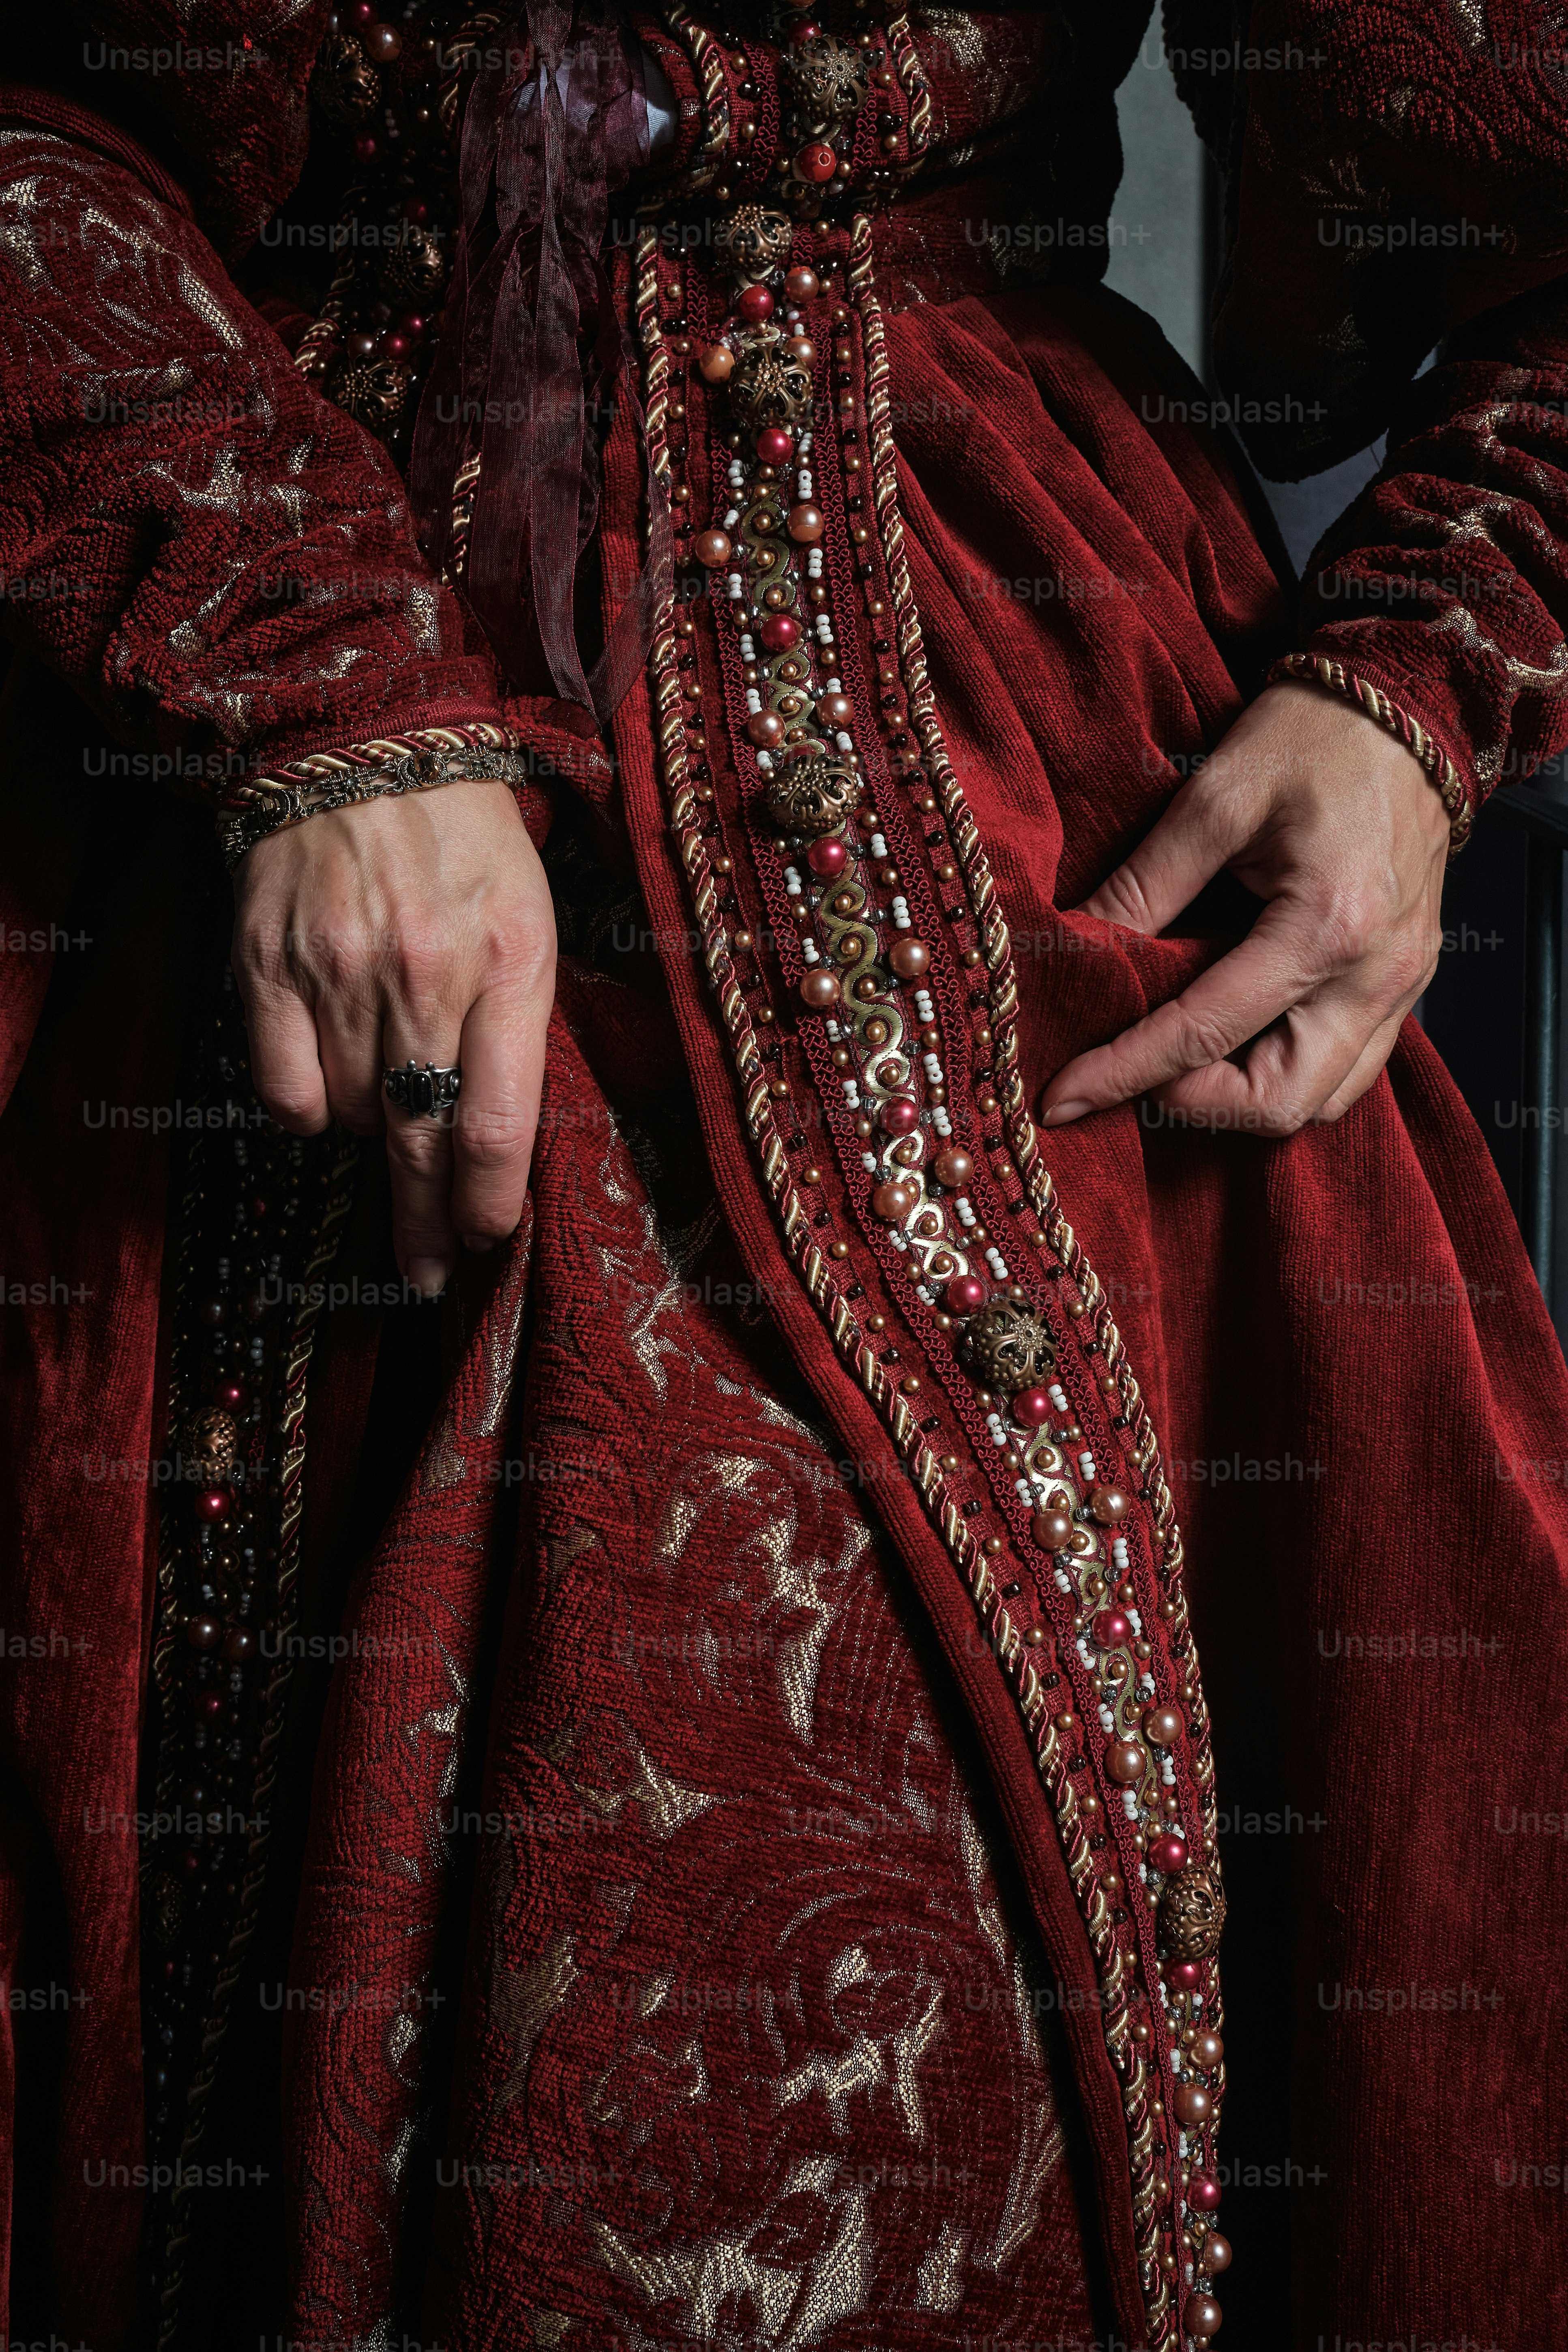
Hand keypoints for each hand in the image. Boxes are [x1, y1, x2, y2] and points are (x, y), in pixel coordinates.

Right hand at [233, 777, 556, 1295]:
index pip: (496, 1126)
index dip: (487, 1203)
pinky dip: (306, 1109)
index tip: (481, 1240)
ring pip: (355, 1117)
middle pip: (424, 1142)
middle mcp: (424, 975)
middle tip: (424, 1275)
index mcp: (509, 962)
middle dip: (426, 1225)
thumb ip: (522, 1022)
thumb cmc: (466, 837)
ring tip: (386, 1120)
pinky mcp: (267, 966)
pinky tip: (325, 1090)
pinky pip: (285, 1091)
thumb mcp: (532, 917)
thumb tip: (500, 1139)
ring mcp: (339, 972)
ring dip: (374, 1138)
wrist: (362, 740)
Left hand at [1038, 681, 1452, 1135]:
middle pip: (1278, 1100)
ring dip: (1242, 1098)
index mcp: (1327, 924)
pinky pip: (1349, 1067)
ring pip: (1320, 1099)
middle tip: (1128, 1075)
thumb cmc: (1318, 738)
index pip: (1205, 1032)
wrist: (1411, 709)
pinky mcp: (1406, 982)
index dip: (1124, 1071)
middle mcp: (1375, 974)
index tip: (1062, 1099)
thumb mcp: (1216, 797)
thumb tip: (1078, 946)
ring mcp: (1401, 985)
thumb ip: (1145, 885)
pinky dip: (1287, 1073)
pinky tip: (1237, 1043)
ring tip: (1178, 1061)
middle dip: (1193, 1103)